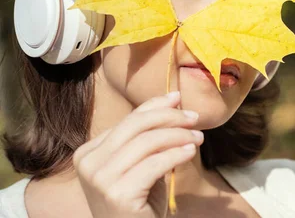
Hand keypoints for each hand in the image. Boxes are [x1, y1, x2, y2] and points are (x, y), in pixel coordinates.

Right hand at [73, 91, 203, 217]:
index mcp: (88, 152)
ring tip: (198, 138)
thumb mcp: (142, 164)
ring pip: (147, 142)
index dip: (155, 106)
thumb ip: (150, 136)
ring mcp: (100, 179)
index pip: (127, 120)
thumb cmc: (139, 203)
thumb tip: (173, 98)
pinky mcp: (118, 194)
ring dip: (178, 135)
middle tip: (194, 118)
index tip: (178, 99)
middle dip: (169, 117)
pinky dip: (177, 154)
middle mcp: (88, 163)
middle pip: (136, 125)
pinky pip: (155, 164)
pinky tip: (191, 152)